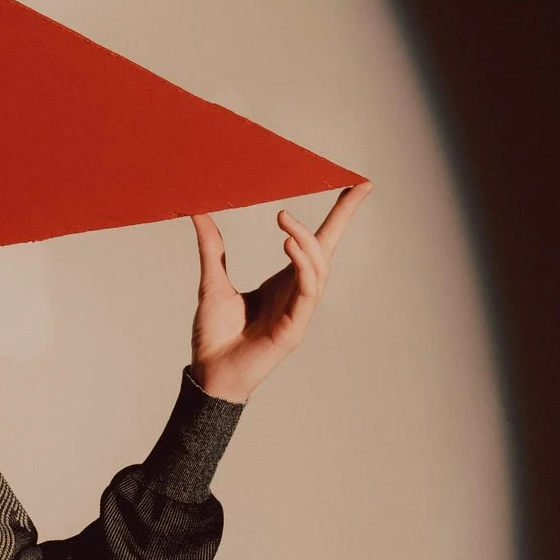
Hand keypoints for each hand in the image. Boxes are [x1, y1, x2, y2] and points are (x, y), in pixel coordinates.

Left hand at [188, 180, 370, 402]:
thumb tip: (199, 212)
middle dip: (342, 217)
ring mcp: (298, 312)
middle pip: (328, 249)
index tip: (360, 185)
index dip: (341, 214)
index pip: (318, 242)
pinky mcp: (294, 329)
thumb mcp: (212, 283)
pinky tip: (289, 245)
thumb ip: (212, 248)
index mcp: (284, 282)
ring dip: (307, 241)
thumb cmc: (215, 337)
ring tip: (284, 220)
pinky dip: (303, 267)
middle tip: (344, 188)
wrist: (207, 374)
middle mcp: (297, 293)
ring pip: (319, 269)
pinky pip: (307, 292)